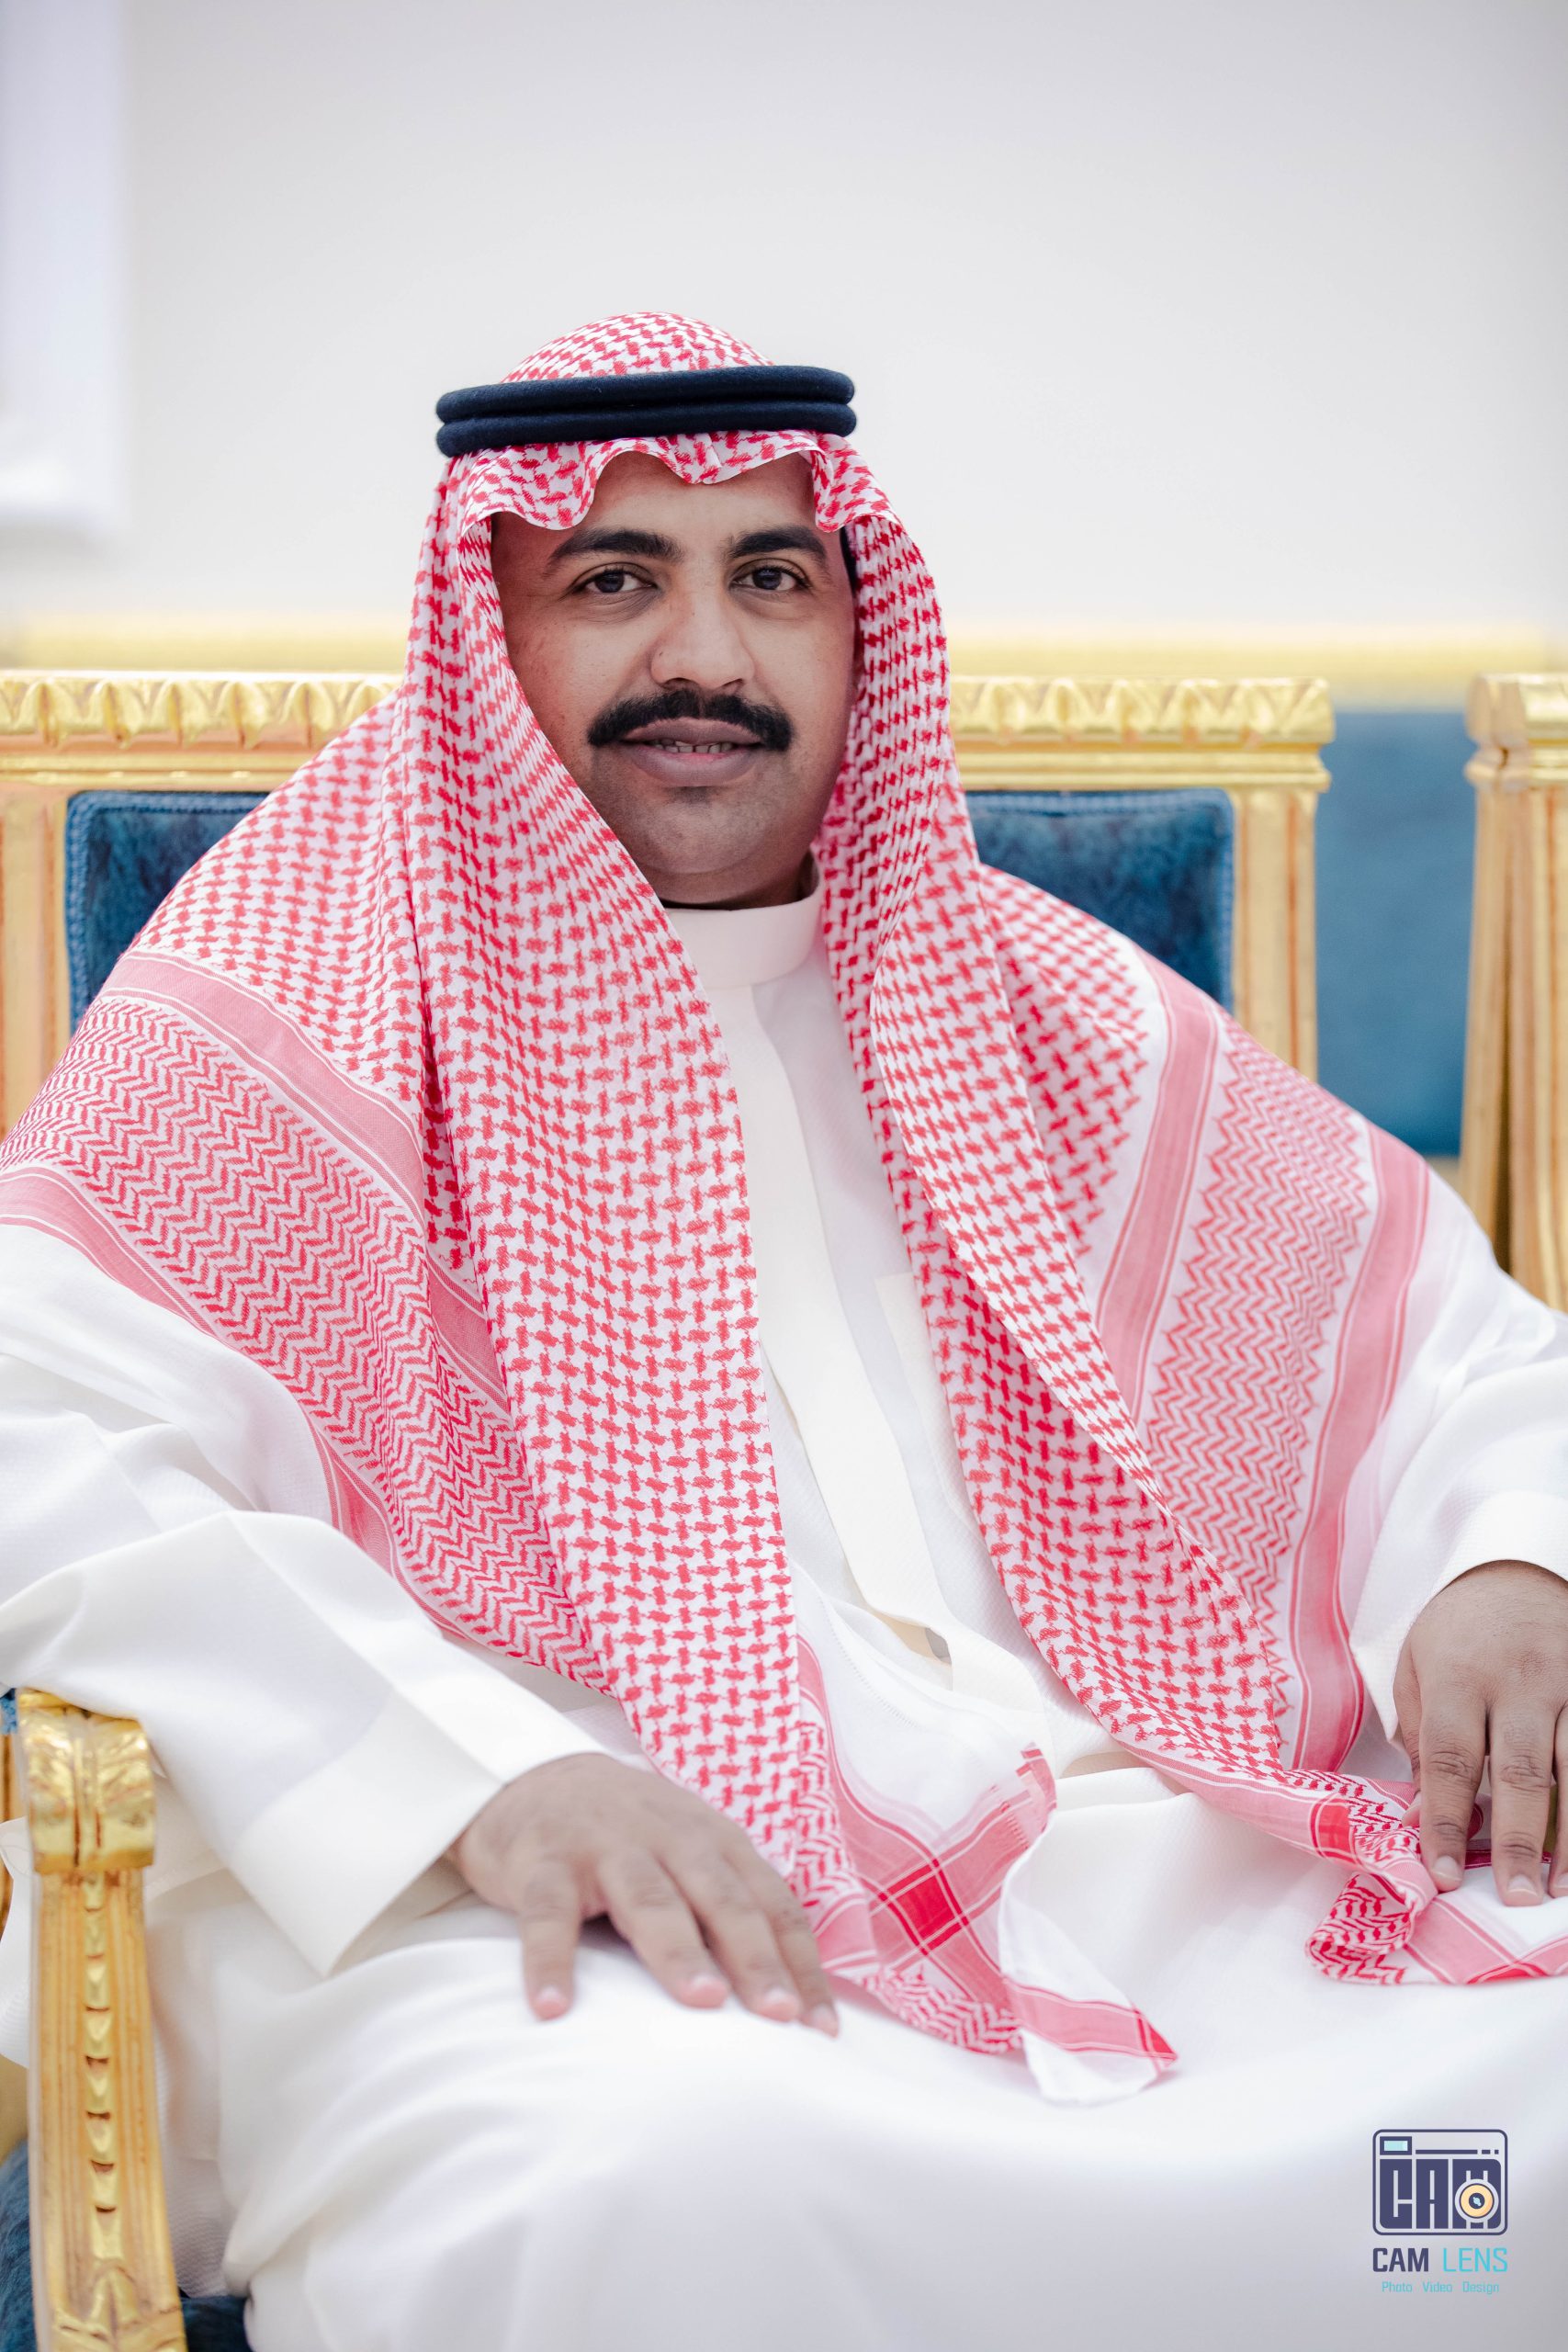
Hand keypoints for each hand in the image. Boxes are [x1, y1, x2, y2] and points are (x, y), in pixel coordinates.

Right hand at [451, 1751, 838, 2033]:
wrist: (540, 1780)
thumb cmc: (634, 1838)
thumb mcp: (691, 1857)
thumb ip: (732, 1910)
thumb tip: (792, 2001)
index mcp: (716, 1842)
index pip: (772, 1905)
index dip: (800, 1964)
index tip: (823, 2030)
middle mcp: (670, 1837)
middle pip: (721, 1900)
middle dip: (755, 1956)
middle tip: (780, 2013)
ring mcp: (606, 1846)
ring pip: (649, 1899)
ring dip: (677, 1950)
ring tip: (702, 2000)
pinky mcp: (544, 1862)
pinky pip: (548, 1915)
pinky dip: (550, 1960)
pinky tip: (553, 2007)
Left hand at [1392, 1559, 1567, 1905]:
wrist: (1514, 1571)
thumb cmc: (1458, 1633)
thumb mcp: (1417, 1667)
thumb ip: (1418, 1738)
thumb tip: (1418, 1815)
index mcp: (1459, 1676)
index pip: (1449, 1759)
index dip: (1445, 1821)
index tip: (1442, 1875)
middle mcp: (1519, 1681)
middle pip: (1519, 1771)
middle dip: (1519, 1841)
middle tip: (1515, 1898)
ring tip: (1559, 1887)